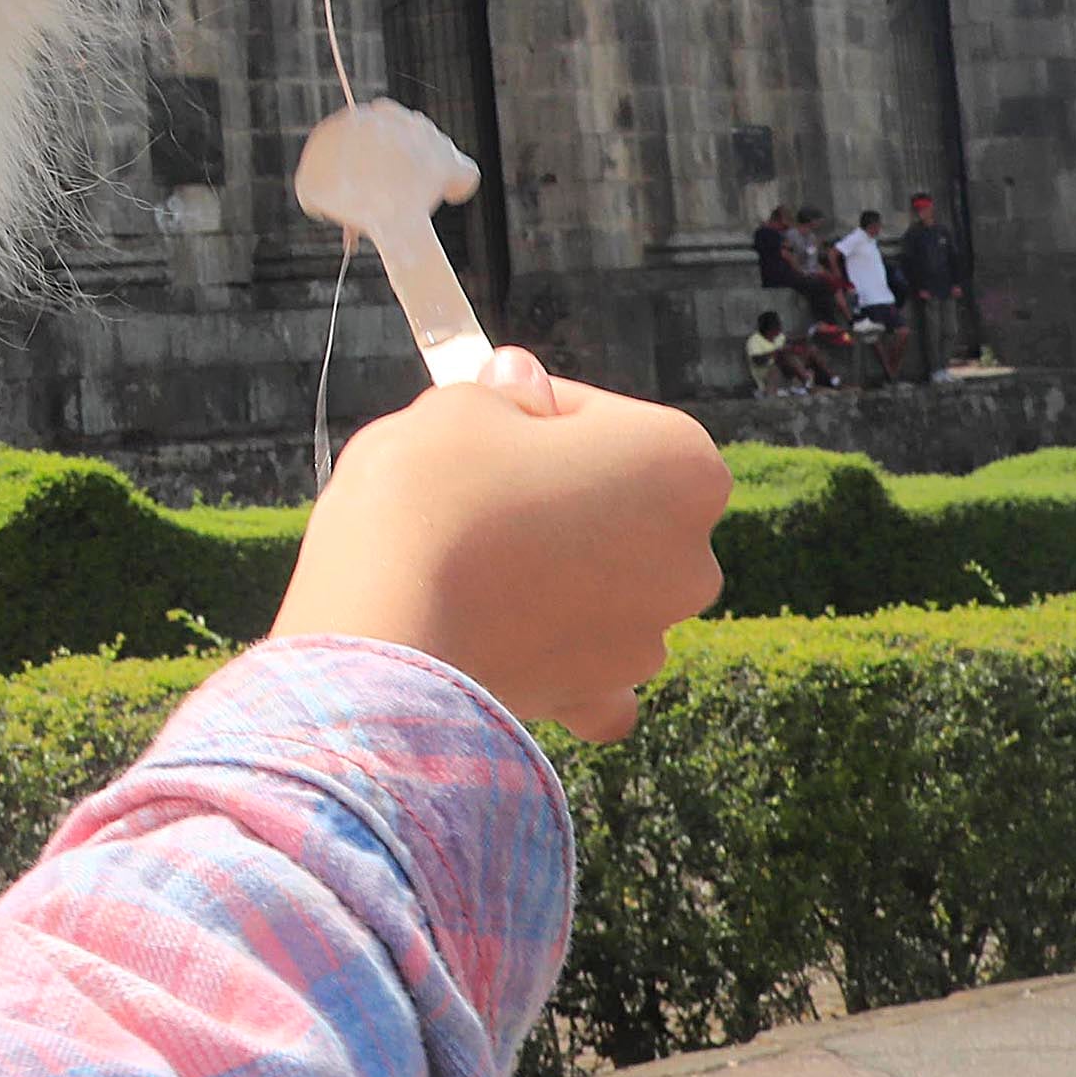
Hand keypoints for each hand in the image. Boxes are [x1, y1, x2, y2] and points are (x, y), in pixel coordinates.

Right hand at [268, 348, 729, 741]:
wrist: (384, 625)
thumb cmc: (428, 495)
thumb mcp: (458, 407)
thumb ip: (506, 392)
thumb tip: (522, 382)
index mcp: (679, 463)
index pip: (599, 415)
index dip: (530, 410)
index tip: (481, 420)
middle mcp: (691, 555)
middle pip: (615, 503)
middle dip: (555, 493)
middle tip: (471, 488)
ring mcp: (650, 633)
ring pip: (606, 586)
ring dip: (556, 572)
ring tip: (469, 561)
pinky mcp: (601, 694)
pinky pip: (593, 669)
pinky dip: (559, 655)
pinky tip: (510, 637)